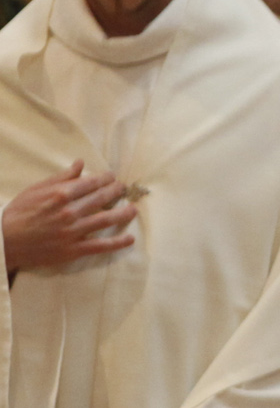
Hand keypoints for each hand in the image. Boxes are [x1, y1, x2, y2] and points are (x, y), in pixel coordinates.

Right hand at [3, 161, 135, 275]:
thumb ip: (61, 177)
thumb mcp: (36, 190)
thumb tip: (81, 163)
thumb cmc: (18, 213)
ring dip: (124, 213)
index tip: (112, 177)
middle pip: (102, 198)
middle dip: (117, 191)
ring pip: (106, 220)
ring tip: (133, 209)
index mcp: (61, 195)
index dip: (106, 178)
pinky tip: (129, 239)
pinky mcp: (72, 250)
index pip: (92, 183)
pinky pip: (100, 246)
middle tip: (124, 189)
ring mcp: (73, 232)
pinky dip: (117, 243)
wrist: (4, 242)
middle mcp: (70, 212)